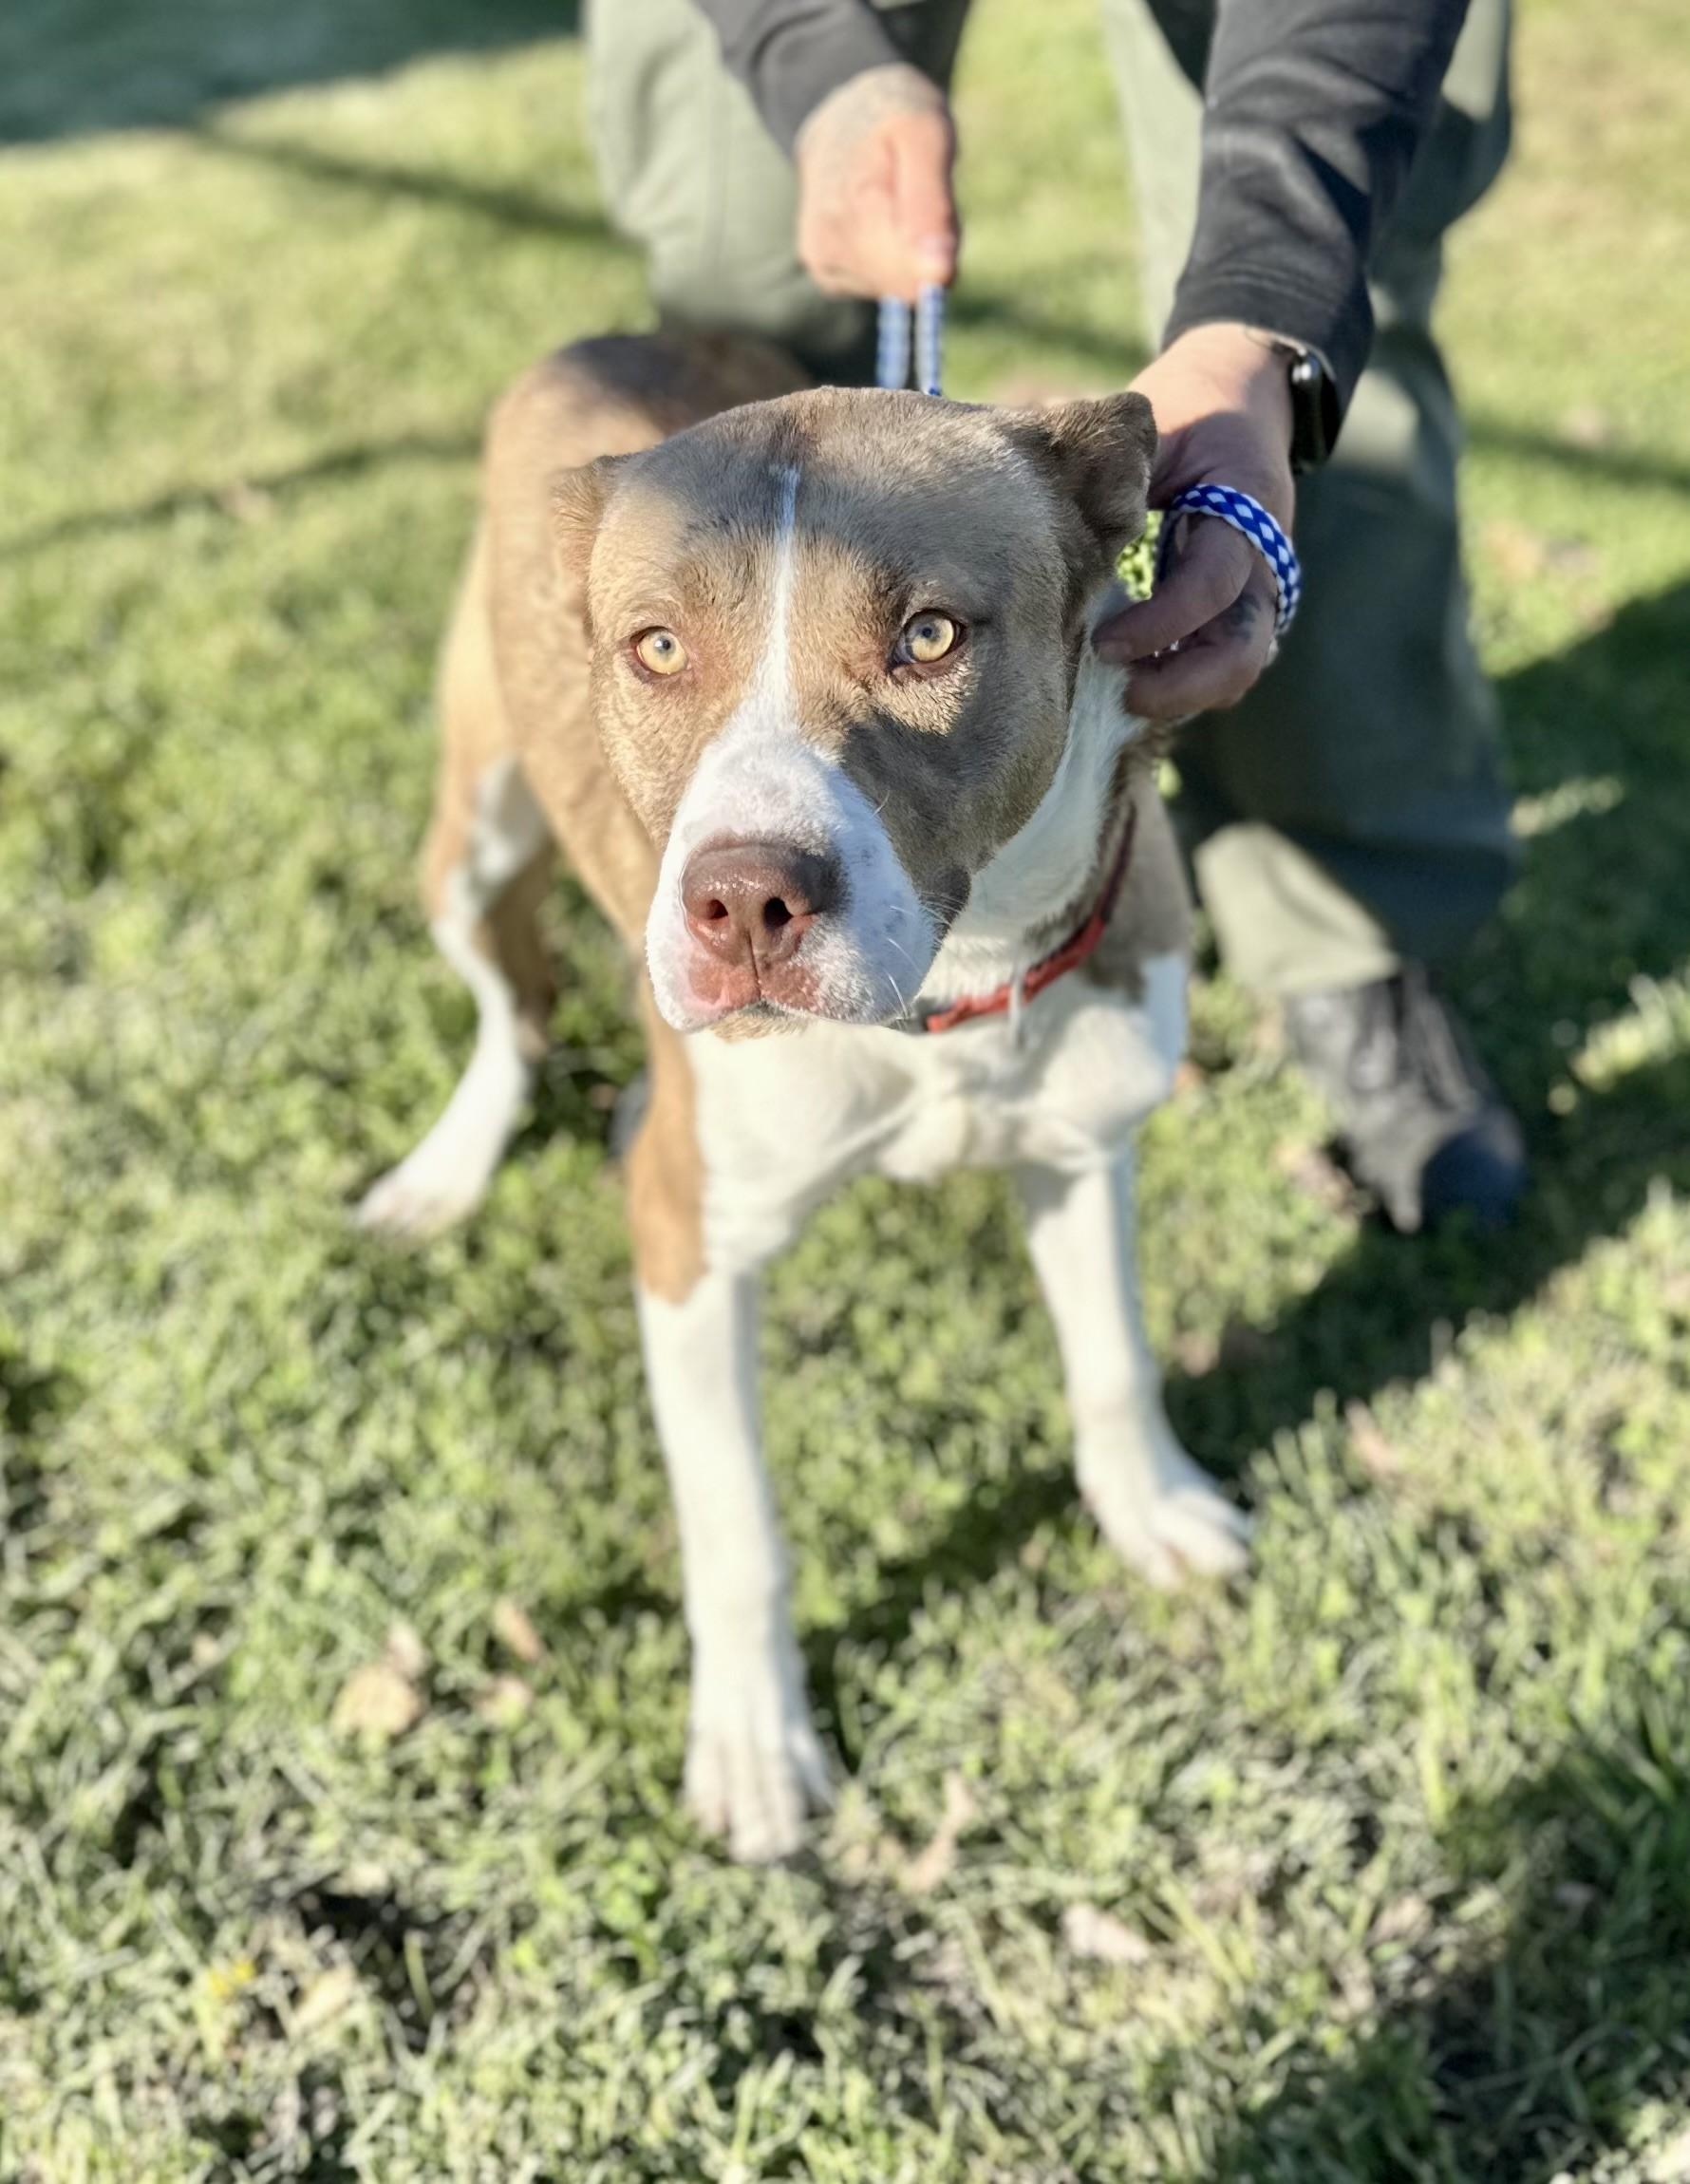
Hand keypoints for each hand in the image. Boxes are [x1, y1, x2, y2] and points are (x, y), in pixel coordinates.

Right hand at [795, 64, 957, 303]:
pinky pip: (879, 285)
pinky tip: (882, 220)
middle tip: (920, 197)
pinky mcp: (825, 273)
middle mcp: (829, 244)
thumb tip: (939, 275)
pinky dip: (892, 260)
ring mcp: (822, 262)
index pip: (912, 275)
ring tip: (898, 201)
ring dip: (910, 253)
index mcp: (855, 208)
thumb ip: (931, 204)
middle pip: (908, 283)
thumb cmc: (892, 116)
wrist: (841, 114)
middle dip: (926, 250)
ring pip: (895, 287)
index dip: (937, 254)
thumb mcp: (924, 134)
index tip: (939, 215)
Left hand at [1092, 323, 1296, 719]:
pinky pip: (1222, 664)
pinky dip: (1184, 683)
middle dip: (1182, 687)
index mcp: (1247, 508)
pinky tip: (1133, 681)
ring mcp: (1259, 592)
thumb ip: (1120, 476)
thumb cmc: (1190, 413)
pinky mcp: (1242, 610)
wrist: (1242, 402)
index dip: (1159, 625)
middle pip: (1243, 653)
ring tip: (1121, 693)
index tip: (1102, 645)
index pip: (1211, 585)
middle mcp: (1264, 562)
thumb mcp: (1158, 427)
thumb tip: (1051, 520)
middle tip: (1120, 694)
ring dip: (1184, 693)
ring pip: (1238, 670)